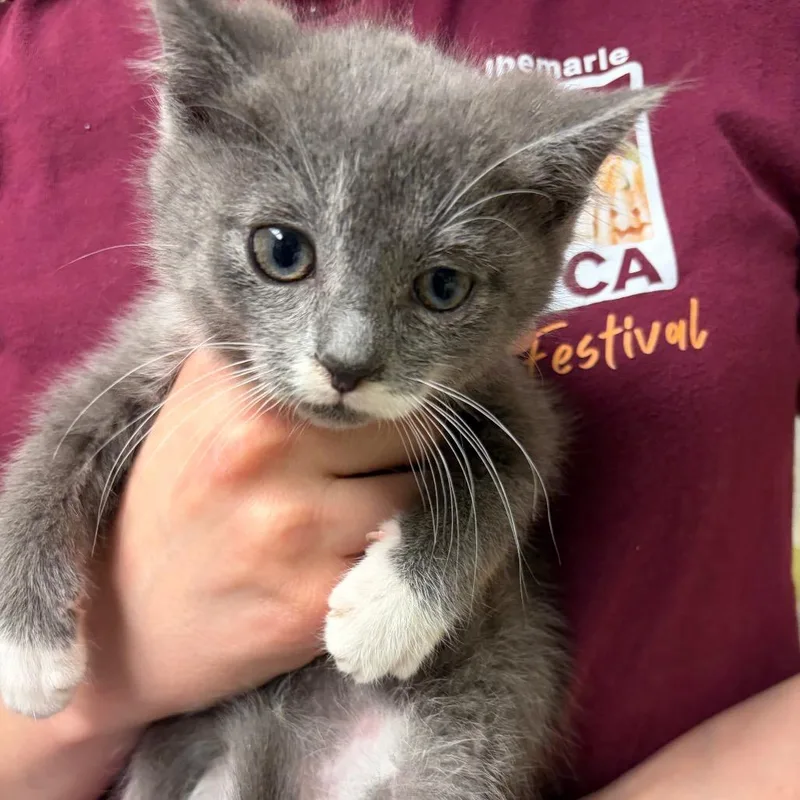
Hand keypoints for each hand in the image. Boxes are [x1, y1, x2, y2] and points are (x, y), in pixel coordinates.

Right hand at [69, 348, 417, 733]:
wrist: (129, 620)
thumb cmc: (178, 501)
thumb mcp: (199, 408)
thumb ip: (262, 360)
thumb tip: (344, 327)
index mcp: (246, 400)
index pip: (376, 385)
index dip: (391, 403)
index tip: (390, 420)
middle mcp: (267, 454)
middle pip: (415, 434)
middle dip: (407, 454)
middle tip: (378, 473)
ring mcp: (294, 532)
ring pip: (419, 499)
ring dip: (405, 509)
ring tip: (362, 515)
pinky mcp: (313, 603)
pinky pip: (397, 564)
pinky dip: (390, 562)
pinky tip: (350, 562)